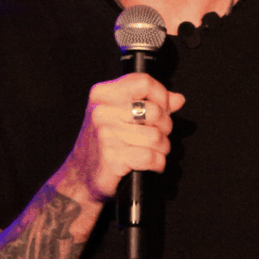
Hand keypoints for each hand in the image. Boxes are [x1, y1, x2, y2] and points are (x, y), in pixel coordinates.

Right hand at [56, 73, 185, 204]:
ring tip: (151, 150)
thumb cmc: (104, 142)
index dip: (161, 97)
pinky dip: (157, 163)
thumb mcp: (122, 115)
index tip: (163, 109)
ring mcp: (106, 135)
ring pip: (156, 137)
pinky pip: (151, 157)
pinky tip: (149, 163)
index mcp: (103, 94)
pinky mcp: (112, 158)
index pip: (144, 82)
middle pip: (155, 111)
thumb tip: (178, 99)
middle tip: (156, 135)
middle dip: (165, 127)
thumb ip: (151, 102)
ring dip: (162, 148)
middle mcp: (102, 112)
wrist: (81, 175)